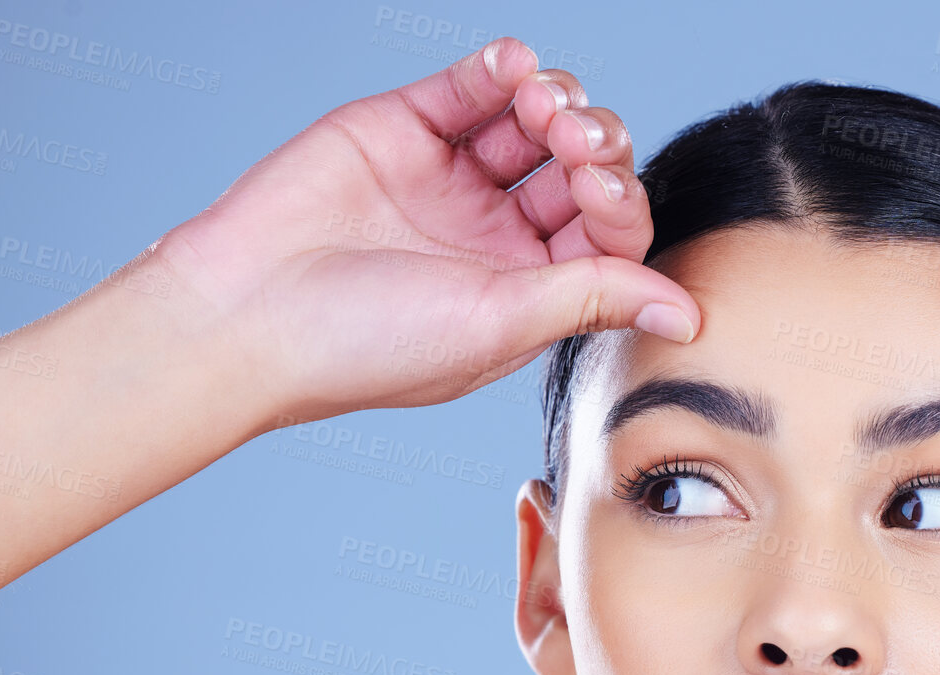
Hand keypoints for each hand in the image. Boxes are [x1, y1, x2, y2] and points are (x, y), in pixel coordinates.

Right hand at [144, 37, 698, 428]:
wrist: (246, 311)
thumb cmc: (368, 342)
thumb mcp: (501, 322)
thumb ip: (596, 296)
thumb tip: (692, 316)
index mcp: (529, 290)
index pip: (609, 234)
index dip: (619, 203)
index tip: (599, 191)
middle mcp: (497, 236)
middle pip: (581, 172)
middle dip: (595, 148)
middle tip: (573, 142)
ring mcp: (451, 180)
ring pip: (533, 123)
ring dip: (557, 102)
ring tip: (542, 106)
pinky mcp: (403, 130)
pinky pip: (470, 88)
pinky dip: (501, 68)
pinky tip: (514, 68)